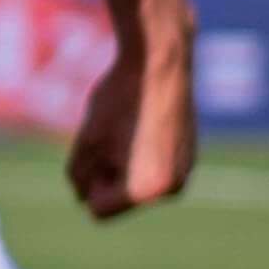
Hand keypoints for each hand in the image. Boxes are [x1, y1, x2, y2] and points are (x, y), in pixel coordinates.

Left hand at [64, 0, 195, 219]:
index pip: (97, 209)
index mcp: (148, 190)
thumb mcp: (86, 141)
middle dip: (108, 173)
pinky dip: (142, 152)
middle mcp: (173, 188)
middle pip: (120, 198)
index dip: (87, 179)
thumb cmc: (120, 99)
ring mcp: (185, 171)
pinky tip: (143, 121)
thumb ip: (78, 176)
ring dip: (123, 162)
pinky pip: (155, 167)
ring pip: (137, 182)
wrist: (161, 59)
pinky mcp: (190, 154)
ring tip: (128, 126)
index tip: (96, 146)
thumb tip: (84, 196)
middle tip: (113, 133)